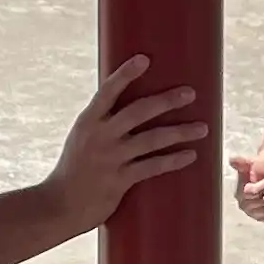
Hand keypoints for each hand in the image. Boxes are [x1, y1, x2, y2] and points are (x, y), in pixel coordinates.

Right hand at [43, 58, 204, 230]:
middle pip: (138, 112)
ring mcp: (110, 158)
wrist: (60, 204)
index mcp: (88, 121)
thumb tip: (136, 103)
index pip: (107, 91)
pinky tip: (190, 155)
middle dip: (166, 101)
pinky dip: (173, 160)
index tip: (145, 59)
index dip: (126, 74)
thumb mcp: (83, 137)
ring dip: (180, 132)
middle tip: (190, 93)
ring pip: (152, 140)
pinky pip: (152, 167)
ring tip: (203, 128)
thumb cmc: (76, 167)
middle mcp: (99, 136)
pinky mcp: (120, 180)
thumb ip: (105, 120)